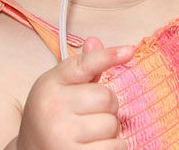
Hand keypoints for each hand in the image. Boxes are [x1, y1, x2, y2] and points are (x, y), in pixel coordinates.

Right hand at [16, 38, 130, 148]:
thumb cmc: (52, 116)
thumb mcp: (60, 88)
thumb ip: (82, 67)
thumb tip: (94, 40)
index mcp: (49, 86)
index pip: (84, 65)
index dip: (108, 56)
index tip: (130, 51)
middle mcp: (51, 110)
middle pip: (107, 98)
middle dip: (106, 108)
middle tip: (87, 116)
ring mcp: (60, 136)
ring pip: (113, 125)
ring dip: (108, 132)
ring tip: (86, 135)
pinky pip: (115, 147)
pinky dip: (111, 148)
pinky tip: (91, 148)